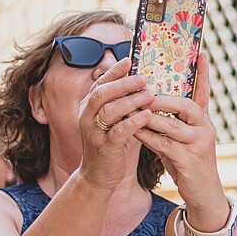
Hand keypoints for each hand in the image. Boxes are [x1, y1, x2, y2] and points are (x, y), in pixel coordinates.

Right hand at [78, 62, 154, 190]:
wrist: (98, 175)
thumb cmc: (110, 143)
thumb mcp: (112, 120)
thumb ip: (119, 102)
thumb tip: (138, 81)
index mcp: (89, 107)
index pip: (100, 83)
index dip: (114, 71)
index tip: (129, 59)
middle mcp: (87, 116)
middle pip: (102, 93)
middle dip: (123, 83)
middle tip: (144, 77)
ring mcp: (94, 132)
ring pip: (110, 110)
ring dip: (131, 100)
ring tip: (149, 94)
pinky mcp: (104, 147)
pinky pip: (118, 131)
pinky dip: (133, 122)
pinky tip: (147, 115)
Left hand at [136, 45, 228, 226]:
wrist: (204, 194)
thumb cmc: (187, 164)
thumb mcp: (179, 140)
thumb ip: (166, 123)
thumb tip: (143, 106)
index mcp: (203, 121)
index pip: (204, 92)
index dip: (203, 73)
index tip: (201, 52)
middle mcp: (205, 128)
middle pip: (186, 104)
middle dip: (161, 98)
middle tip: (141, 92)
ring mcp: (199, 143)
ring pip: (171, 124)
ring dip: (148, 117)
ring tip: (131, 110)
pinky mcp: (190, 159)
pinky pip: (164, 143)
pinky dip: (147, 136)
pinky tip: (133, 132)